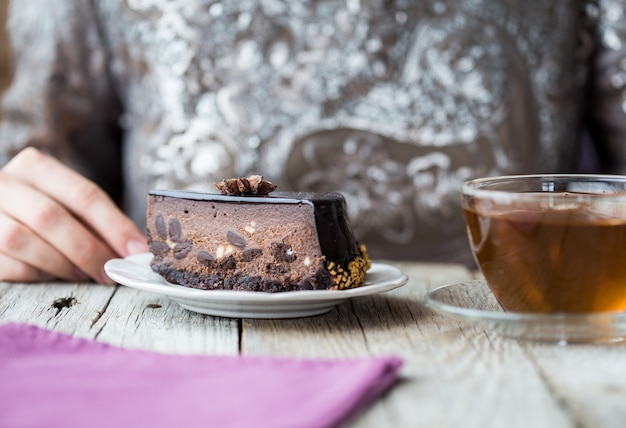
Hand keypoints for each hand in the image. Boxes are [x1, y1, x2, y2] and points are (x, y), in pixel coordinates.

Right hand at [0, 147, 147, 282]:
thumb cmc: (40, 211)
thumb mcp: (68, 205)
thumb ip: (96, 221)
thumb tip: (134, 251)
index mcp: (35, 167)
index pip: (84, 195)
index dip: (115, 226)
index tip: (137, 252)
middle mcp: (4, 183)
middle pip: (51, 217)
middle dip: (88, 250)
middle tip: (111, 272)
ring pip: (23, 239)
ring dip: (62, 263)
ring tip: (83, 274)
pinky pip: (8, 264)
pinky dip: (36, 274)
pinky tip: (51, 276)